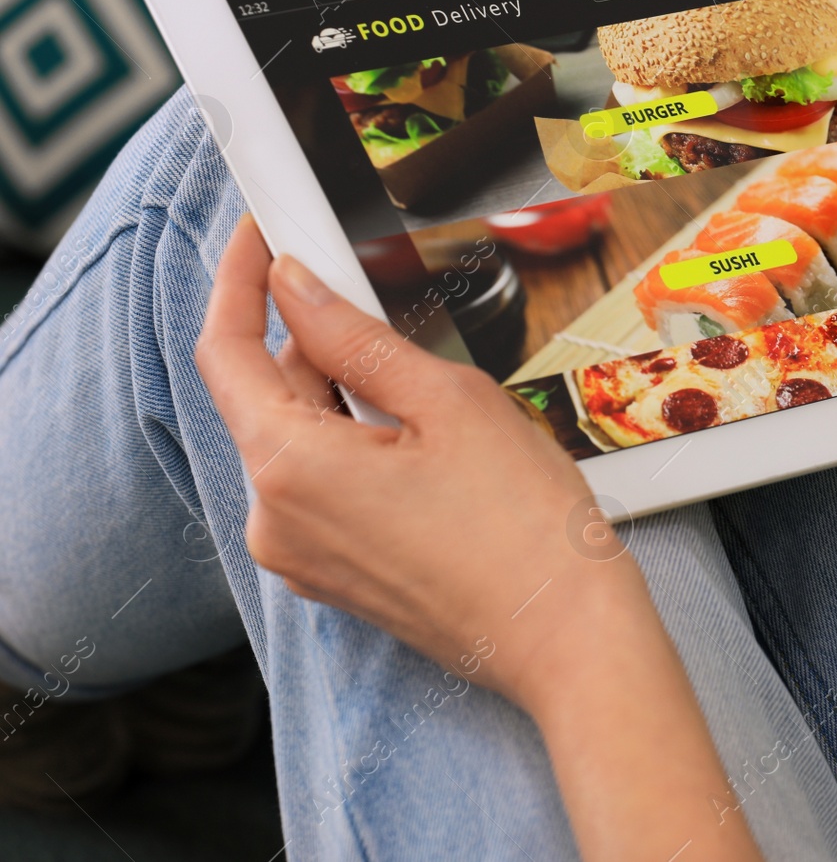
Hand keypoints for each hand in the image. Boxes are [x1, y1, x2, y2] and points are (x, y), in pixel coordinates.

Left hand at [195, 217, 634, 706]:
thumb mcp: (449, 402)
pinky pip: (317, 486)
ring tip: (417, 377)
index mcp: (292, 469)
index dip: (238, 282)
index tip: (262, 238)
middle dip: (306, 337)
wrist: (569, 639)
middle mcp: (276, 520)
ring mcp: (301, 556)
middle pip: (262, 396)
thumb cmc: (526, 532)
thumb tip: (300, 287)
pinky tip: (415, 433)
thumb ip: (356, 337)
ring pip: (294, 439)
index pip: (225, 352)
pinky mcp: (334, 574)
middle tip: (369, 292)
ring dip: (336, 390)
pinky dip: (349, 441)